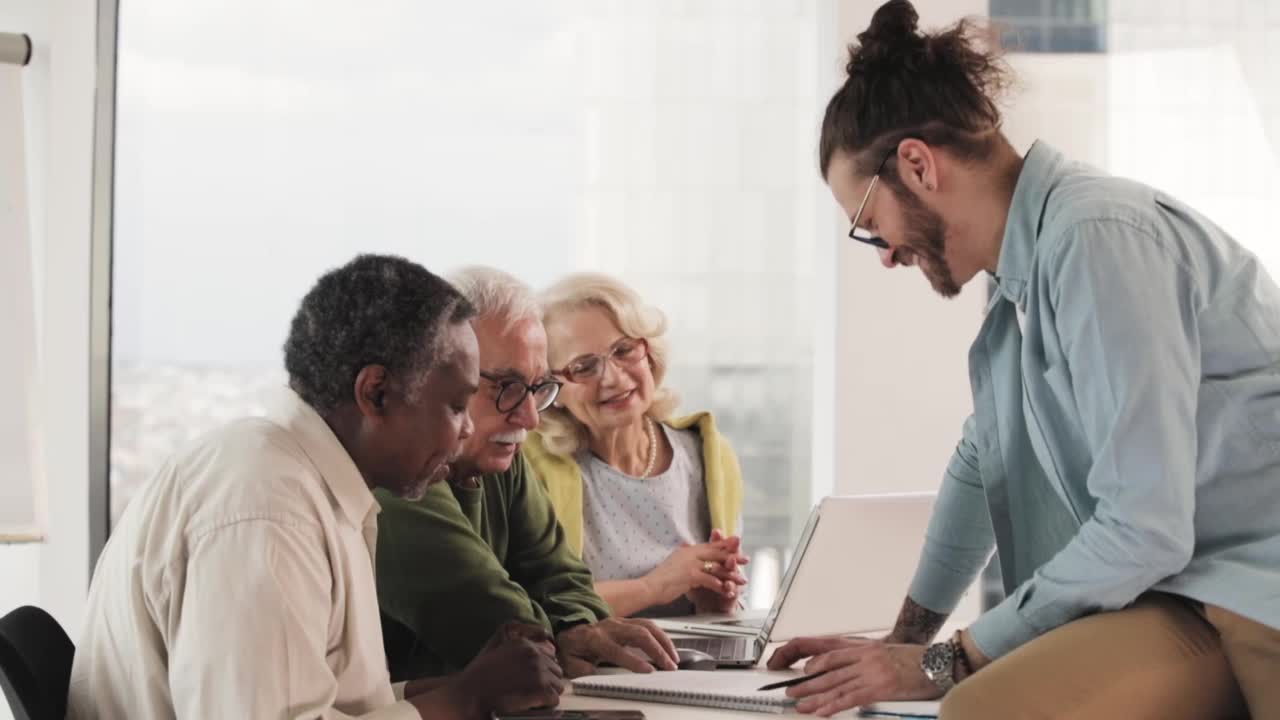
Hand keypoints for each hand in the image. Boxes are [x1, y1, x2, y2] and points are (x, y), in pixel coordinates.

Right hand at [448, 623, 564, 715]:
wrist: (470, 695)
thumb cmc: (479, 677)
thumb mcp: (496, 647)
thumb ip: (516, 640)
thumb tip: (543, 639)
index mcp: (524, 645)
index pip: (550, 655)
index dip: (543, 669)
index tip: (534, 679)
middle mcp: (534, 655)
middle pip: (556, 670)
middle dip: (548, 681)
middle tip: (533, 691)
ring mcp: (538, 672)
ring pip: (558, 685)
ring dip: (548, 692)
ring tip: (533, 699)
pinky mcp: (541, 689)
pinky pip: (554, 698)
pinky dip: (546, 705)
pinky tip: (533, 706)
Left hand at [556, 618, 678, 676]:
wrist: (571, 630)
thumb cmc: (571, 646)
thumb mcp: (568, 660)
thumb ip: (579, 667)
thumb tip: (592, 670)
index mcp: (595, 639)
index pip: (617, 649)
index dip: (633, 661)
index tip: (648, 671)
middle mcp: (610, 627)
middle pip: (639, 634)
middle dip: (657, 650)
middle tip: (669, 666)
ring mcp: (620, 622)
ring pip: (647, 626)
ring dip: (663, 642)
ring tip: (674, 658)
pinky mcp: (627, 621)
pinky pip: (649, 625)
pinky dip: (662, 636)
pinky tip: (669, 648)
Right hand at [645, 532, 748, 605]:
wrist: (648, 587)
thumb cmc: (659, 579)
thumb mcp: (673, 562)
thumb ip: (684, 556)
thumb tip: (688, 549)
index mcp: (687, 550)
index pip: (710, 545)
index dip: (724, 544)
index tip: (736, 544)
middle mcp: (690, 553)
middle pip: (716, 553)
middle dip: (733, 556)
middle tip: (745, 559)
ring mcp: (690, 564)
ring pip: (716, 567)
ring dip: (730, 574)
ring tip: (741, 580)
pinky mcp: (690, 575)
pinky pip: (709, 579)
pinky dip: (719, 585)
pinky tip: (726, 589)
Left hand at [766, 636, 939, 716]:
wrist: (939, 663)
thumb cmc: (916, 660)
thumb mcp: (887, 653)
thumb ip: (867, 661)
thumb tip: (850, 674)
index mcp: (865, 648)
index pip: (831, 654)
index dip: (814, 664)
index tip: (802, 673)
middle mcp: (865, 658)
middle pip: (829, 671)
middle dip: (808, 683)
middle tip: (792, 692)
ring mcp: (872, 672)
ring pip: (836, 686)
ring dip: (816, 697)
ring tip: (800, 705)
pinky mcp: (881, 688)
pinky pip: (851, 698)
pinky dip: (834, 706)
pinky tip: (823, 711)